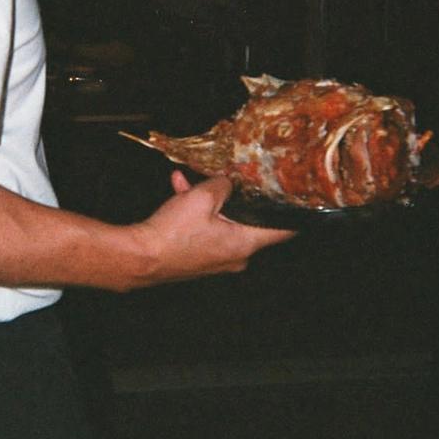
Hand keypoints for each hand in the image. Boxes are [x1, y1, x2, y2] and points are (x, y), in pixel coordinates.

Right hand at [127, 172, 295, 285]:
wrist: (140, 256)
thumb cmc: (173, 233)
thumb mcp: (203, 197)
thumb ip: (222, 185)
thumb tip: (227, 182)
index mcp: (244, 244)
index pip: (283, 231)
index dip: (293, 214)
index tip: (299, 201)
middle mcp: (236, 256)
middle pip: (248, 222)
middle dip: (236, 197)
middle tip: (231, 179)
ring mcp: (217, 259)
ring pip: (222, 223)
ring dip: (210, 201)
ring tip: (192, 182)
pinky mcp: (199, 258)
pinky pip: (205, 231)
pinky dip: (197, 213)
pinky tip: (179, 191)